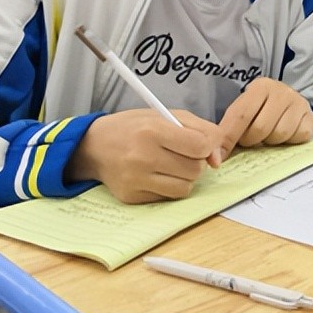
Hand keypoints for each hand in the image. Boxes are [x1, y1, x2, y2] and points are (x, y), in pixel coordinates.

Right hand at [67, 109, 222, 203]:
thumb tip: (217, 160)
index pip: (200, 146)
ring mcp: (136, 180)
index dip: (207, 146)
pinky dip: (169, 187)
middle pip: (195, 169)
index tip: (200, 144)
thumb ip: (202, 130)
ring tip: (171, 164)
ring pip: (185, 187)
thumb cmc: (136, 127)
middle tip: (181, 153)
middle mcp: (143, 157)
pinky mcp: (132, 197)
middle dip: (195, 162)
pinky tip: (157, 175)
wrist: (95, 146)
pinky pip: (168, 198)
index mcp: (153, 131)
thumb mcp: (168, 115)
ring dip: (185, 177)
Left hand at [217, 78, 312, 150]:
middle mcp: (282, 91)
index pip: (241, 116)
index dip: (228, 138)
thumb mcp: (244, 112)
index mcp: (261, 86)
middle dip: (252, 140)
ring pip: (279, 135)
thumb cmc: (261, 109)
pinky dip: (289, 142)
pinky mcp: (311, 117)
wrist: (289, 103)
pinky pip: (297, 138)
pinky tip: (285, 135)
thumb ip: (228, 130)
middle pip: (260, 129)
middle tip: (251, 139)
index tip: (218, 157)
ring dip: (271, 142)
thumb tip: (216, 157)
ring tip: (269, 135)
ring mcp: (299, 103)